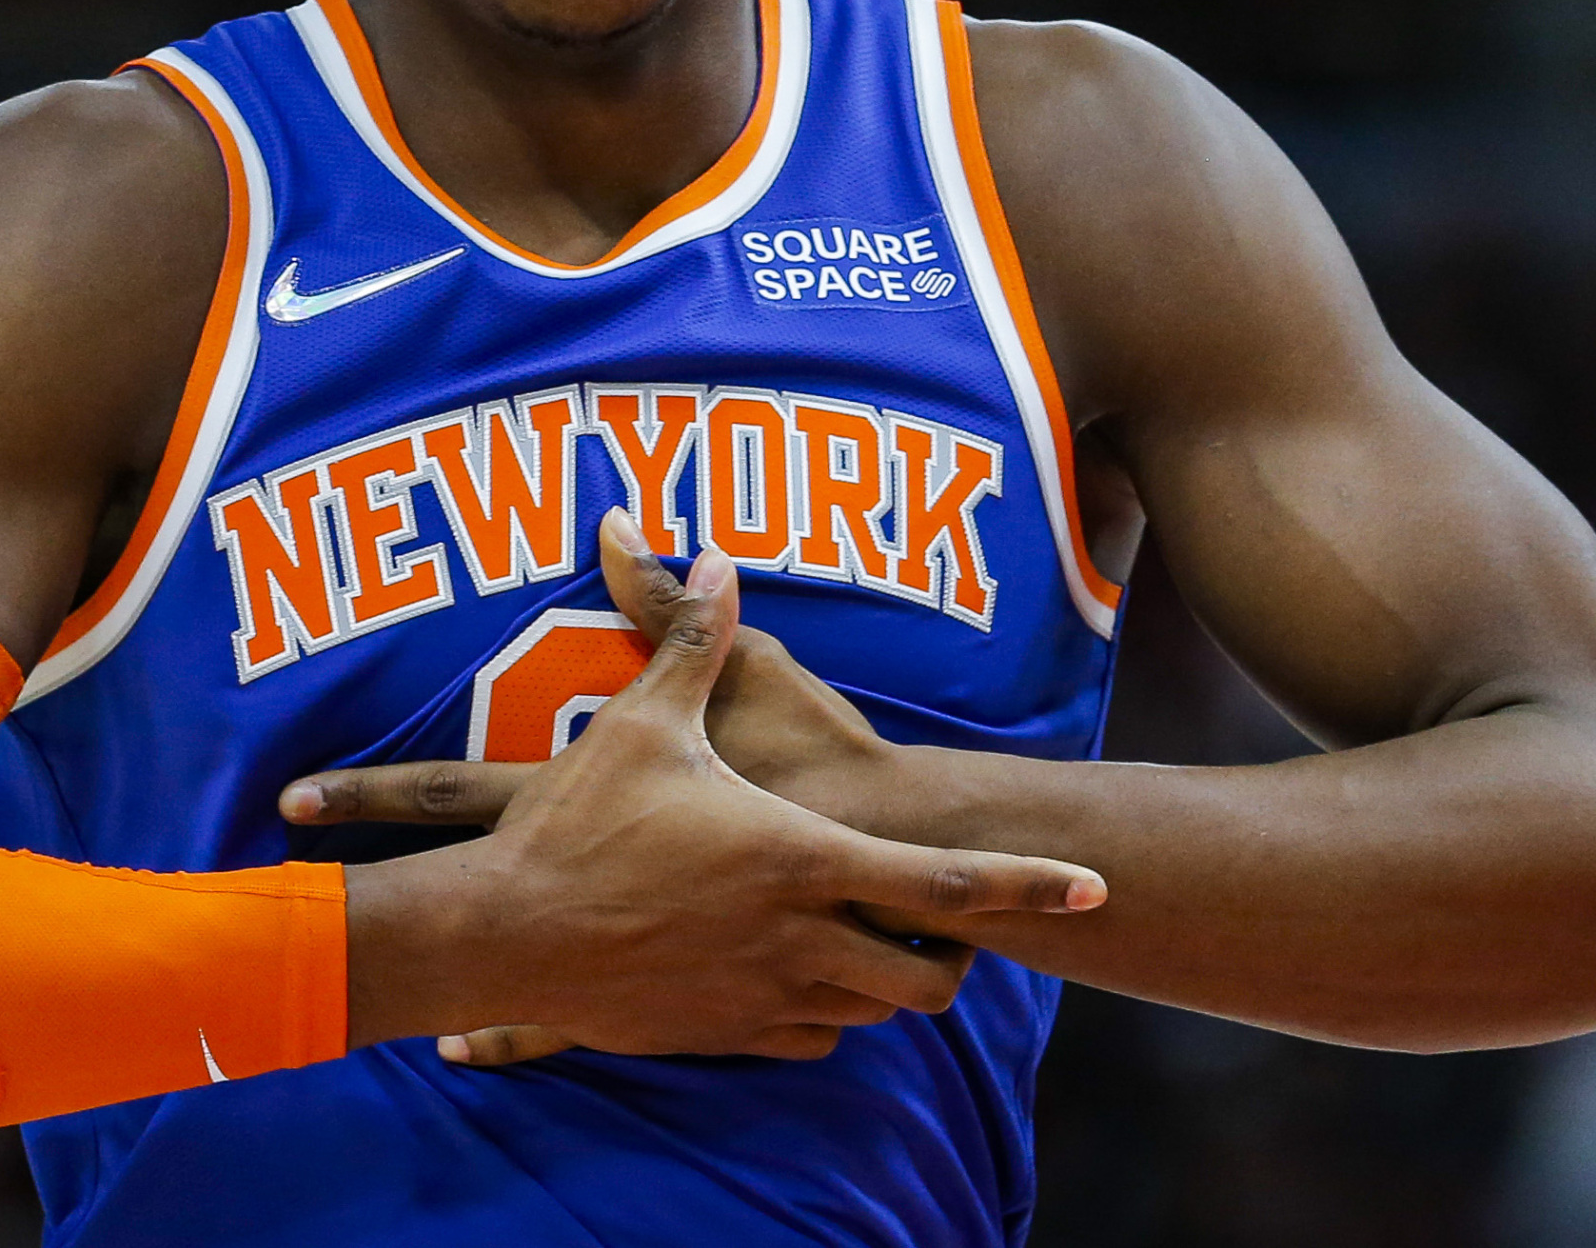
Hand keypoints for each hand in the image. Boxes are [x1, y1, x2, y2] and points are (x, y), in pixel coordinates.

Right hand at [306, 513, 1094, 1067]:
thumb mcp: (642, 722)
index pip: (947, 888)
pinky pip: (809, 1041)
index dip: (1029, 887)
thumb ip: (693, 639)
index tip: (1092, 889)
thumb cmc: (576, 824)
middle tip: (948, 919)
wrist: (503, 934)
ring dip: (890, 983)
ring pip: (873, 1016)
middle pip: (926, 978)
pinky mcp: (720, 1034)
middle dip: (956, 957)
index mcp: (799, 858)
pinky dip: (826, 1015)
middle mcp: (798, 939)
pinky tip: (802, 973)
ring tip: (881, 939)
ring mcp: (762, 997)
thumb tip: (712, 553)